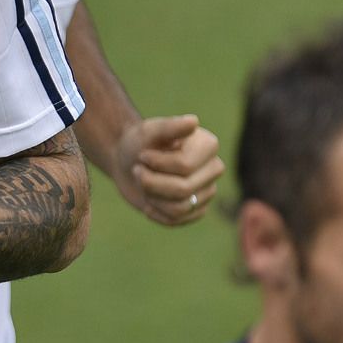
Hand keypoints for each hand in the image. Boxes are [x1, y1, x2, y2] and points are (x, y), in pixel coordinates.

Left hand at [110, 115, 224, 227]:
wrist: (128, 162)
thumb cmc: (139, 143)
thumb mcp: (148, 131)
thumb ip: (170, 127)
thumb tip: (193, 121)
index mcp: (208, 145)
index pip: (185, 166)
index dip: (157, 164)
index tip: (142, 155)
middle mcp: (213, 168)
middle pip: (183, 189)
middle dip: (151, 182)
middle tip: (137, 170)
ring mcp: (207, 191)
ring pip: (180, 208)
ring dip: (152, 197)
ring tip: (143, 183)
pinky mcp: (196, 210)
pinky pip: (176, 221)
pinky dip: (155, 212)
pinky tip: (147, 200)